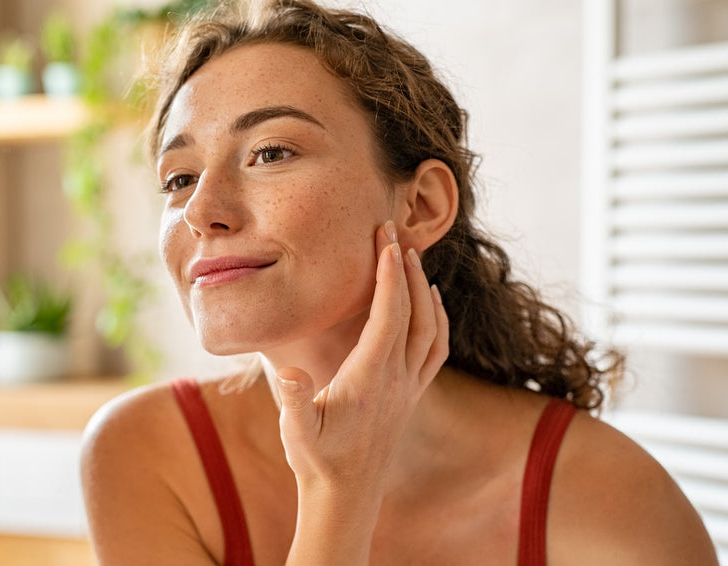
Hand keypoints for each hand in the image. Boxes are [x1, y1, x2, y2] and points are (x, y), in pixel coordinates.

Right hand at [276, 219, 448, 497]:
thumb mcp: (297, 432)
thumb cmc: (317, 461)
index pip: (389, 315)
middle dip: (405, 268)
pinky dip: (437, 319)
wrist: (346, 496)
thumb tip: (290, 372)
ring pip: (431, 328)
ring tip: (410, 259)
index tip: (383, 240)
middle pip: (414, 312)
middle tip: (392, 232)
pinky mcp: (411, 396)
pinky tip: (430, 304)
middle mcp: (398, 379)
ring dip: (424, 290)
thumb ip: (296, 401)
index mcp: (371, 378)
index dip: (388, 275)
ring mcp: (409, 388)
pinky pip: (436, 349)